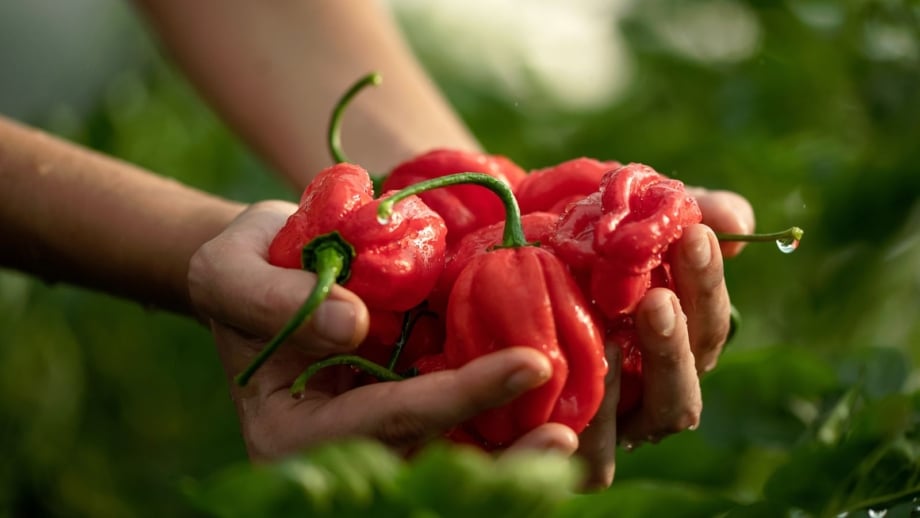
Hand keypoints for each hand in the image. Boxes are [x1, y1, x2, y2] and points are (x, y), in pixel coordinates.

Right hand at [188, 201, 577, 460]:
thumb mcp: (232, 268)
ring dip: (520, 448)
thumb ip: (276, 299)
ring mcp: (382, 439)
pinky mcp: (412, 415)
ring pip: (458, 461)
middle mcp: (344, 453)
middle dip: (504, 457)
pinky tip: (567, 394)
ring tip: (586, 421)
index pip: (386, 422)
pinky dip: (513, 417)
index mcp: (294, 436)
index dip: (457, 397)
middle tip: (572, 434)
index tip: (530, 363)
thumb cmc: (244, 265)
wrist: (267, 268)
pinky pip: (468, 429)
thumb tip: (357, 324)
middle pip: (431, 465)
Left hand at [576, 189, 754, 487]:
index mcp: (670, 344)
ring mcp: (615, 424)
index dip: (706, 283)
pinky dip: (594, 425)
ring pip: (658, 420)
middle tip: (656, 299)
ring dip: (647, 380)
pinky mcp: (568, 446)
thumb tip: (738, 222)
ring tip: (616, 340)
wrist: (487, 256)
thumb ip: (673, 213)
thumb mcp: (612, 216)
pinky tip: (570, 376)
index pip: (707, 324)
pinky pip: (593, 456)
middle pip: (688, 383)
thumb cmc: (562, 239)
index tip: (691, 235)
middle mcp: (649, 391)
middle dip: (678, 342)